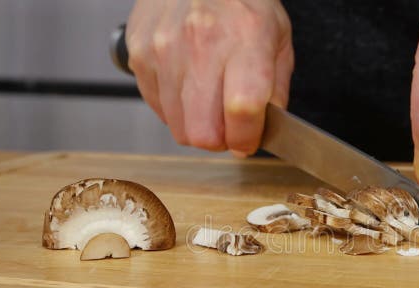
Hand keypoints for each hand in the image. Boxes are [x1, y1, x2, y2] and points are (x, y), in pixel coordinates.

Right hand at [126, 0, 293, 156]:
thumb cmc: (241, 2)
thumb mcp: (278, 39)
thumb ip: (276, 91)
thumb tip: (262, 132)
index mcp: (245, 39)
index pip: (242, 110)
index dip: (246, 138)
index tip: (249, 140)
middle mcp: (201, 44)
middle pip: (204, 131)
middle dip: (220, 141)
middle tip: (229, 128)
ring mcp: (165, 51)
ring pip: (179, 128)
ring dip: (198, 127)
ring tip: (209, 102)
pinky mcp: (140, 55)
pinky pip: (158, 109)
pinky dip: (176, 110)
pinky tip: (189, 88)